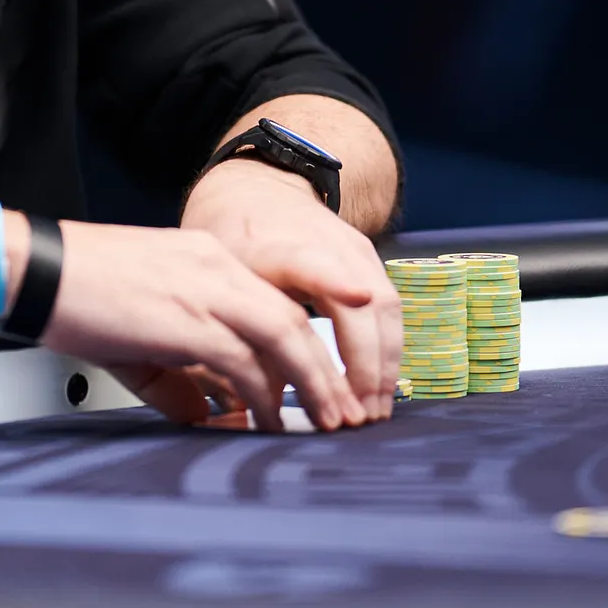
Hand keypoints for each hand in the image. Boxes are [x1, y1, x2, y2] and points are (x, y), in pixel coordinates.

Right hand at [39, 218, 366, 432]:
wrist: (35, 271)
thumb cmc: (76, 295)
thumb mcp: (138, 334)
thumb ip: (175, 376)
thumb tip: (202, 415)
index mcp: (208, 259)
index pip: (276, 302)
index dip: (307, 348)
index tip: (323, 386)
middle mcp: (215, 267)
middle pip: (294, 320)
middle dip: (325, 372)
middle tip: (342, 413)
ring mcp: (204, 290)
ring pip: (283, 336)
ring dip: (311, 384)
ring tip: (325, 423)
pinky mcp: (186, 319)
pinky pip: (242, 361)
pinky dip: (260, 396)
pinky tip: (263, 422)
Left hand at [179, 161, 401, 418]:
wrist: (254, 187)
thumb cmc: (230, 240)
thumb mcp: (217, 278)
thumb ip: (237, 328)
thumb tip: (257, 401)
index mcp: (275, 245)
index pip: (309, 260)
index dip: (335, 278)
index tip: (358, 300)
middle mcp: (322, 241)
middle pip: (360, 300)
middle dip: (365, 365)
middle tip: (357, 420)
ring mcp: (352, 247)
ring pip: (385, 308)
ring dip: (383, 365)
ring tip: (371, 413)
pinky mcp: (369, 257)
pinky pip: (390, 307)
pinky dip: (387, 350)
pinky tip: (377, 385)